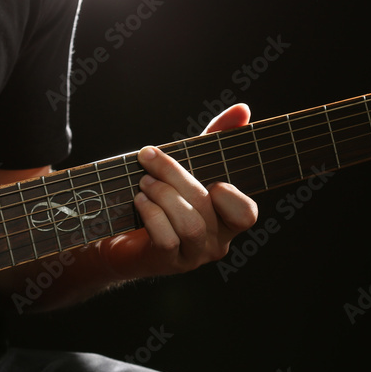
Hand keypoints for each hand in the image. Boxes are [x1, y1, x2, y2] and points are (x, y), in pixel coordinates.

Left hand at [98, 104, 258, 278]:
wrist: (124, 236)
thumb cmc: (165, 197)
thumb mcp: (192, 165)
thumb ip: (218, 137)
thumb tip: (243, 109)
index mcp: (228, 220)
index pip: (246, 214)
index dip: (231, 196)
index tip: (210, 179)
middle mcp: (216, 242)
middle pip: (206, 205)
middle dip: (174, 174)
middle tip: (148, 157)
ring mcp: (192, 255)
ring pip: (189, 224)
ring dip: (162, 195)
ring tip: (143, 181)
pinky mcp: (167, 263)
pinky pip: (167, 239)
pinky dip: (151, 215)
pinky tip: (139, 201)